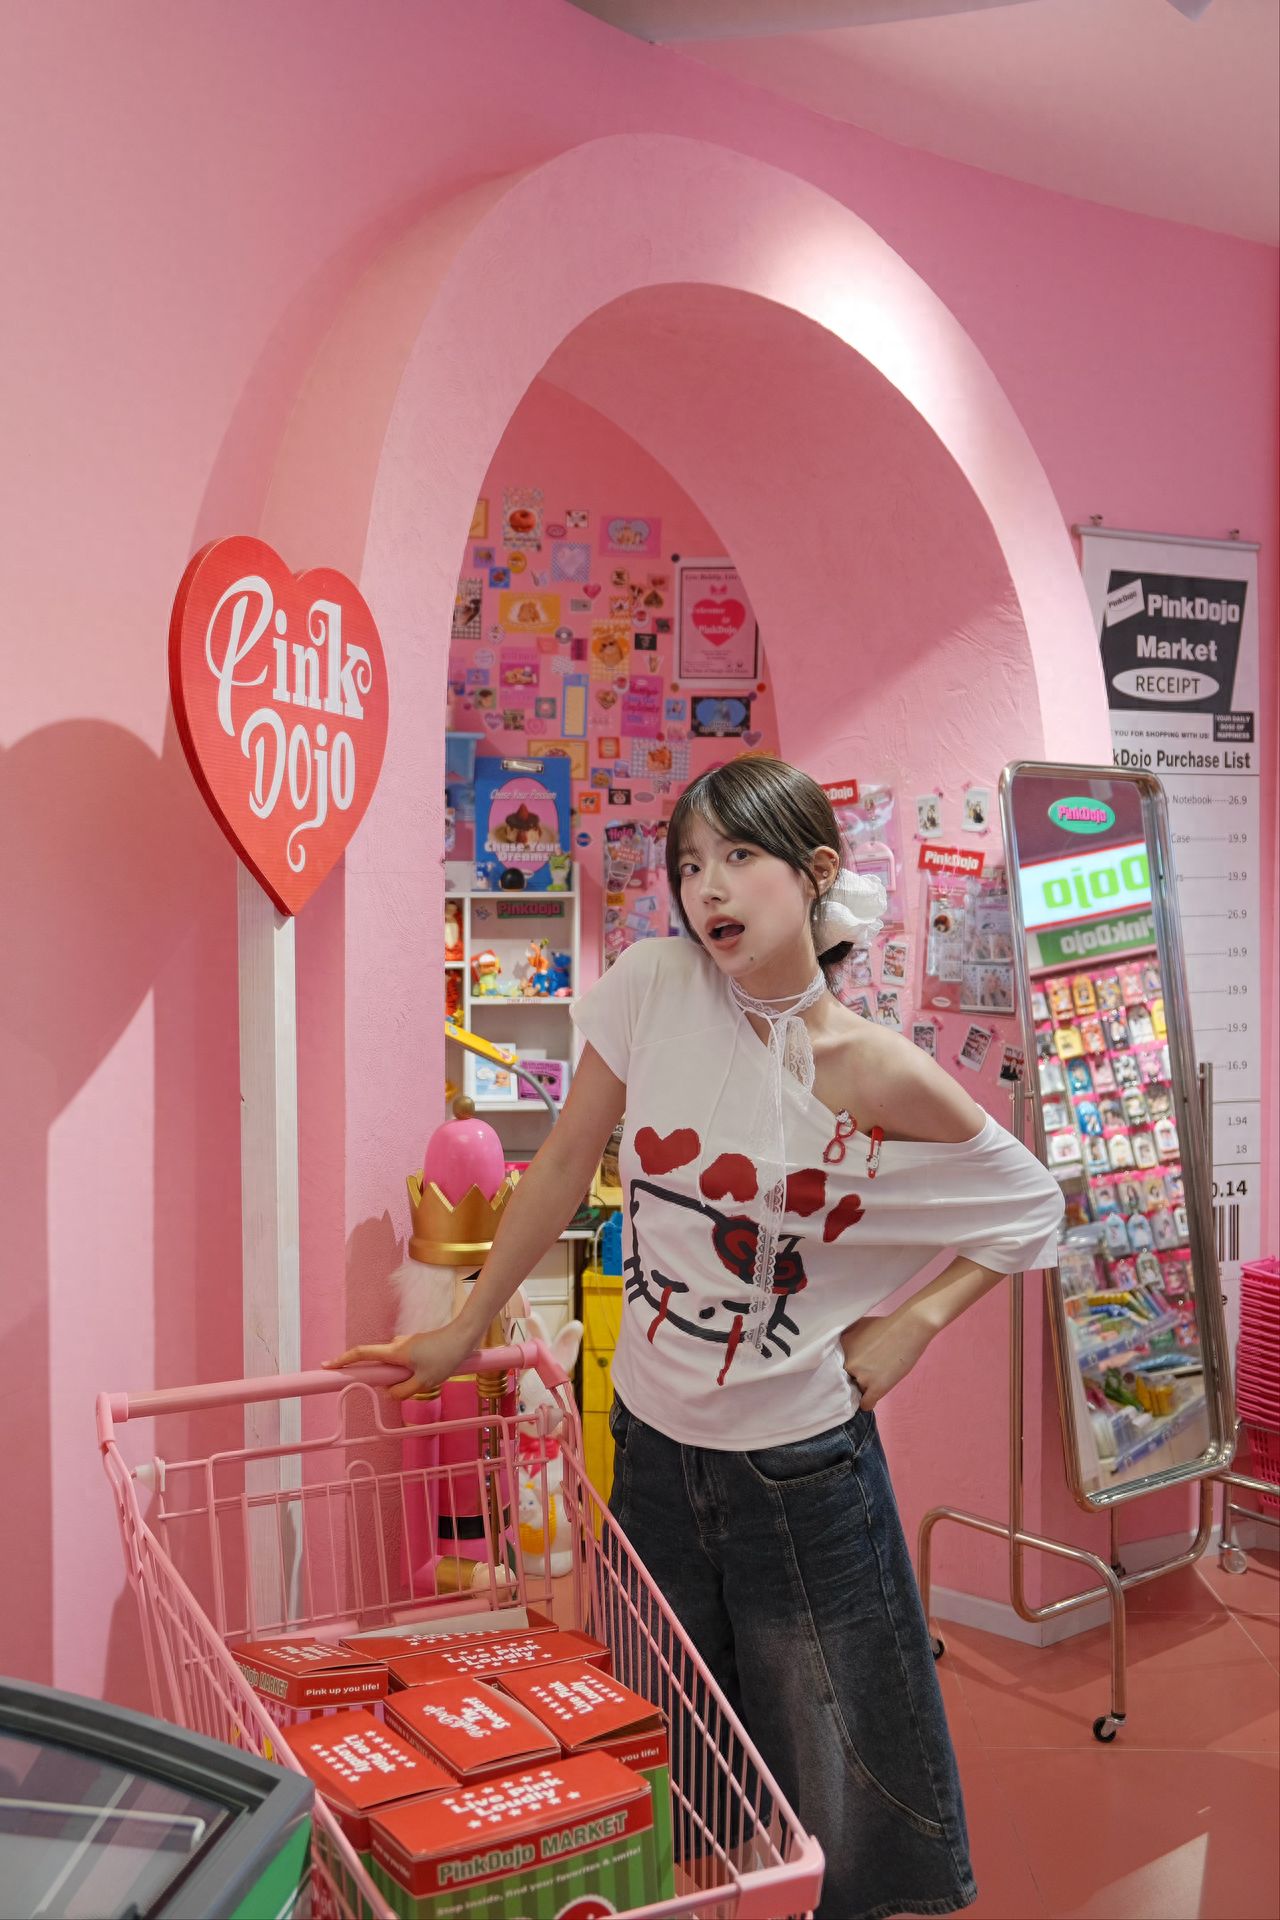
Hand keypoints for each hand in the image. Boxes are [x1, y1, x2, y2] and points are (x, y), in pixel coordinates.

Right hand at [324, 1315, 480, 1400]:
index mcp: (394, 1351)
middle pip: (380, 1363)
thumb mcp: (424, 1382)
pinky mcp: (416, 1346)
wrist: (465, 1335)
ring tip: (431, 1376)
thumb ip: (402, 1391)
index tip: (327, 1367)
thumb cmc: (446, 1357)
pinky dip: (412, 1372)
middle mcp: (397, 1344)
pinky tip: (433, 1372)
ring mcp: (406, 1344)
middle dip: (387, 1378)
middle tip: (409, 1382)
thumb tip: (388, 1393)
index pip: (361, 1354)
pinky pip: (406, 1362)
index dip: (343, 1360)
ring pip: (396, 1366)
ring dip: (405, 1376)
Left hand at [839, 1306, 934, 1411]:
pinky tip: (871, 1398)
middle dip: (853, 1378)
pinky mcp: (877, 1387)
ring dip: (862, 1389)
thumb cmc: (886, 1325)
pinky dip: (868, 1403)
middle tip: (865, 1374)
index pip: (834, 1368)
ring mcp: (862, 1376)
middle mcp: (847, 1363)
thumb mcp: (857, 1326)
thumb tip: (840, 1352)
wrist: (908, 1328)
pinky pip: (866, 1404)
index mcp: (841, 1348)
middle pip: (844, 1380)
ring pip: (855, 1392)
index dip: (843, 1369)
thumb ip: (845, 1340)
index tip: (850, 1370)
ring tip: (873, 1381)